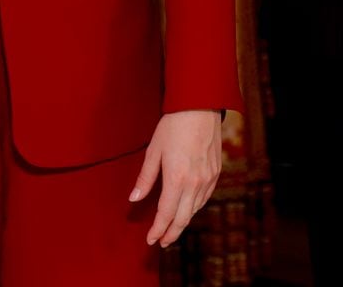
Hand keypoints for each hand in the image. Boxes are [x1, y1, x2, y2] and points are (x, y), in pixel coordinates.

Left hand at [129, 110, 221, 247]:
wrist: (199, 109)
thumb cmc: (172, 126)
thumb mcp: (153, 150)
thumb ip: (145, 177)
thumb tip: (134, 198)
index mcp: (177, 179)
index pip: (166, 214)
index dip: (158, 229)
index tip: (150, 240)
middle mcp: (195, 184)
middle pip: (182, 218)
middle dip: (171, 233)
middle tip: (161, 241)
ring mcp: (208, 180)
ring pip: (194, 210)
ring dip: (182, 221)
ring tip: (171, 228)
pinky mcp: (216, 174)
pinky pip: (204, 198)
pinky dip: (193, 208)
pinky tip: (186, 208)